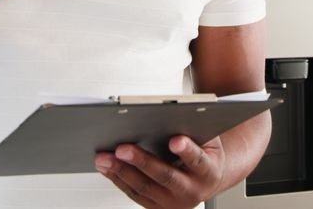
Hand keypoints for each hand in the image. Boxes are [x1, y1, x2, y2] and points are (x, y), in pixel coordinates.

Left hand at [96, 136, 225, 208]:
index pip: (197, 160)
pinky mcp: (157, 208)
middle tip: (122, 148)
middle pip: (165, 176)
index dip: (186, 150)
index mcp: (208, 172)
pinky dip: (118, 179)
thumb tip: (168, 114)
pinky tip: (107, 166)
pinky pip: (135, 194)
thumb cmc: (205, 154)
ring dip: (121, 171)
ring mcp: (173, 203)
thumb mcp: (207, 138)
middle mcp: (191, 191)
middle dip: (141, 161)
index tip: (175, 140)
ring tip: (104, 157)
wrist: (208, 180)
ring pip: (144, 188)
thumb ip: (192, 129)